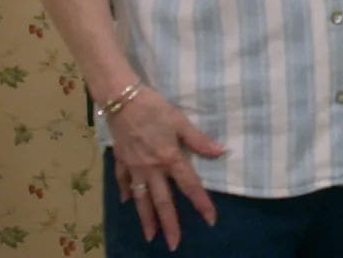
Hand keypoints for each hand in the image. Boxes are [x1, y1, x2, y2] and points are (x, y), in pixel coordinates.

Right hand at [105, 90, 225, 250]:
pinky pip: (123, 180)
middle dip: (169, 224)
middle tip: (174, 245)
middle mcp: (151, 169)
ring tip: (150, 236)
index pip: (190, 185)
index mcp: (169, 159)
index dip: (201, 203)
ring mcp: (133, 167)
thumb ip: (199, 140)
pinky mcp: (121, 160)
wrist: (121, 99)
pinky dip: (124, 191)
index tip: (210, 220)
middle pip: (162, 201)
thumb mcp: (180, 121)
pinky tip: (125, 201)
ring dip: (146, 218)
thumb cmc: (154, 107)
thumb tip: (221, 152)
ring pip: (140, 198)